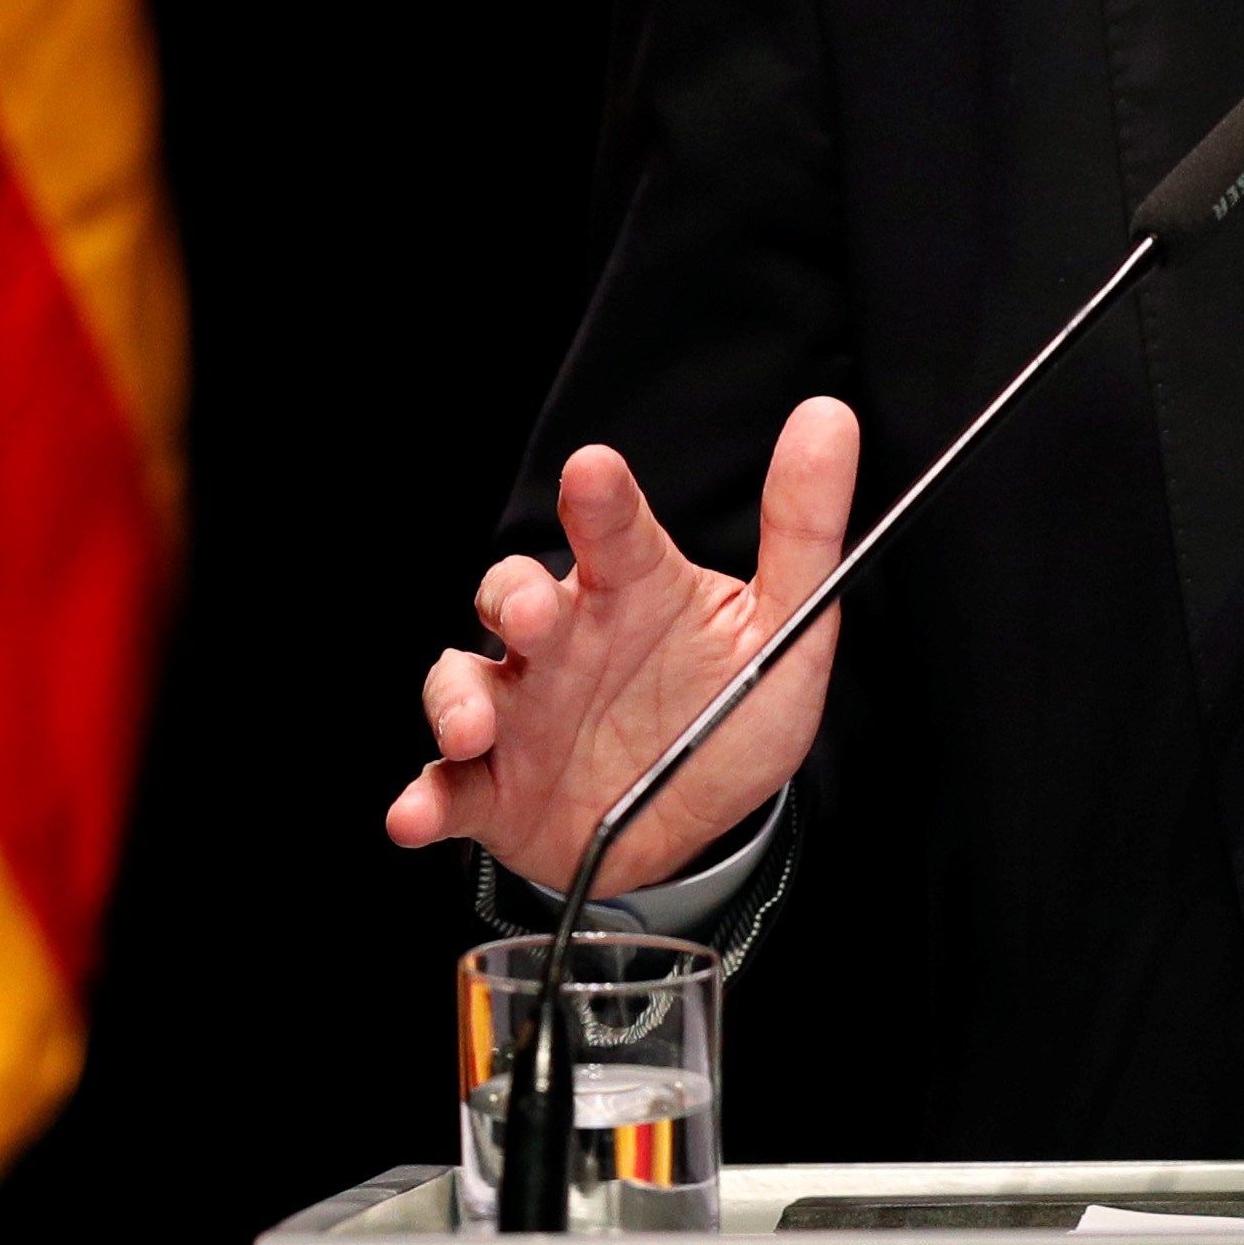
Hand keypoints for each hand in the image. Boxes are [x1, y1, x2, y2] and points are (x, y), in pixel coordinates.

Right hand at [383, 398, 860, 897]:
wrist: (692, 826)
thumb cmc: (726, 711)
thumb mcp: (783, 630)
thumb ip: (803, 529)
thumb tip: (828, 418)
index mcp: (632, 591)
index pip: (612, 531)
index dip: (599, 500)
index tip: (594, 472)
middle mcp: (562, 640)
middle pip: (513, 591)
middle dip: (514, 597)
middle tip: (535, 613)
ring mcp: (519, 710)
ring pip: (463, 680)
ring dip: (457, 698)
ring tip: (472, 727)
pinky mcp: (490, 784)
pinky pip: (445, 786)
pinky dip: (423, 799)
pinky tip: (415, 815)